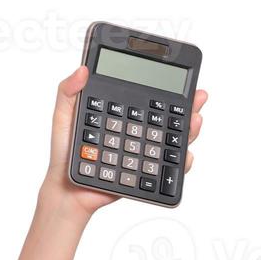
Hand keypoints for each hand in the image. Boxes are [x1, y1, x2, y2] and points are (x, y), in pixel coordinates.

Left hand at [43, 65, 208, 217]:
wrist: (67, 190)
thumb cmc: (65, 153)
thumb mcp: (63, 117)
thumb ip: (68, 91)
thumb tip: (82, 69)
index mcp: (120, 114)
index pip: (145, 97)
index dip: (164, 87)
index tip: (178, 78)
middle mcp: (136, 131)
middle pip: (167, 116)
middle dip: (187, 106)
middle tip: (197, 97)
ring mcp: (142, 151)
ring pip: (173, 140)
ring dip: (189, 130)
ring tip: (195, 120)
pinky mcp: (144, 173)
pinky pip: (168, 169)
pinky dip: (181, 162)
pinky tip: (185, 154)